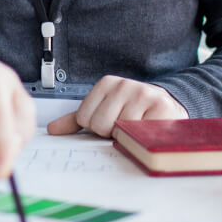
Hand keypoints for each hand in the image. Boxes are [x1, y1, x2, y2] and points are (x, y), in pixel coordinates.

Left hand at [46, 75, 187, 137]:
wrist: (168, 105)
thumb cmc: (132, 110)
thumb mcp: (103, 110)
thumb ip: (76, 119)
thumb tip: (52, 129)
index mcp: (107, 83)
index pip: (85, 118)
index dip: (97, 127)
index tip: (111, 121)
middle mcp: (124, 85)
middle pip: (100, 125)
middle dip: (111, 132)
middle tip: (124, 125)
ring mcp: (143, 95)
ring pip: (120, 131)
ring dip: (129, 136)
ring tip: (138, 126)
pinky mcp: (161, 108)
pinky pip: (140, 134)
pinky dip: (143, 137)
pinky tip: (149, 128)